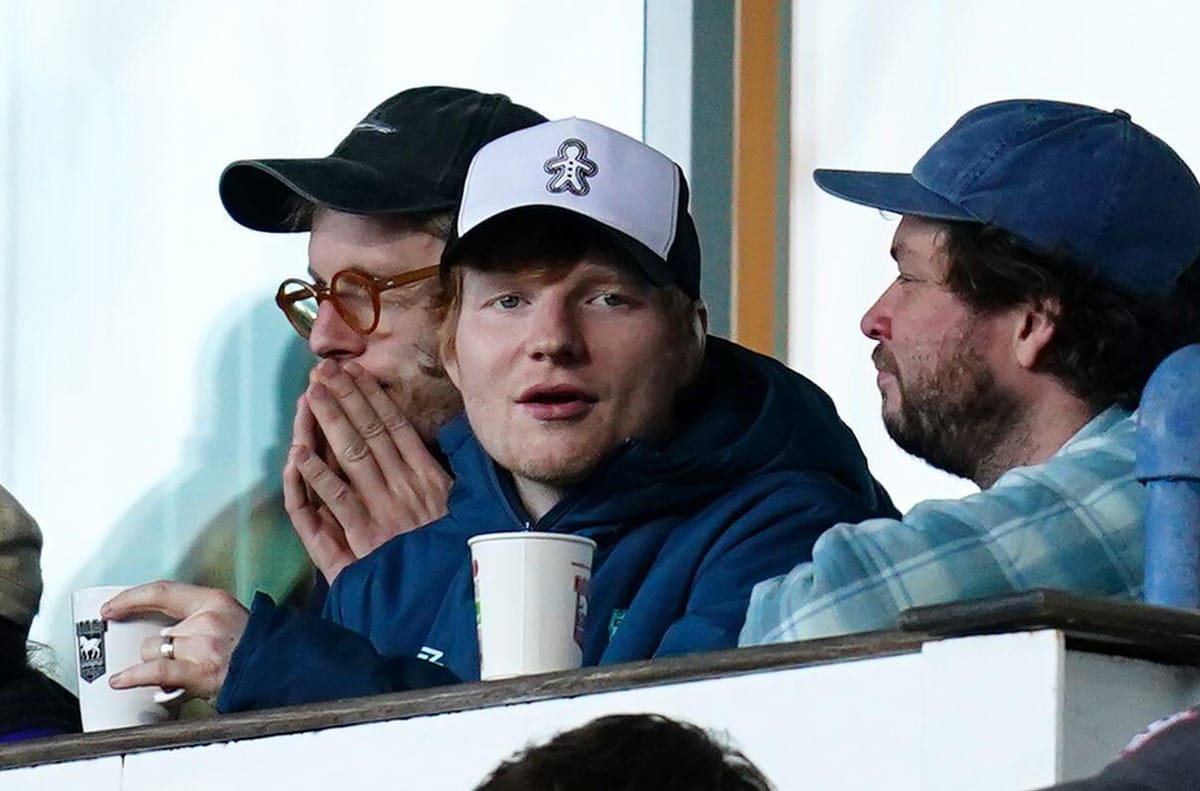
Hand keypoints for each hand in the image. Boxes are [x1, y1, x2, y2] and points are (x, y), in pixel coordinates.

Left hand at [103, 582, 248, 705]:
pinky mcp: (200, 671)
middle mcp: (206, 619)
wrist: (280, 668)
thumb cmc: (255, 647)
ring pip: (153, 651)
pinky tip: (120, 680)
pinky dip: (134, 675)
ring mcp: (202, 645)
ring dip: (157, 664)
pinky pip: (156, 670)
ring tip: (177, 674)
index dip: (131, 598)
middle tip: (168, 659)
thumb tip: (163, 634)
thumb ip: (199, 619)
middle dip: (156, 649)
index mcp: (214, 600)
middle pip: (156, 632)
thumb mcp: (229, 619)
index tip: (110, 607)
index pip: (162, 592)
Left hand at [283, 360, 451, 582]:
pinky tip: (300, 451)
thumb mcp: (467, 504)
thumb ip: (456, 470)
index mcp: (430, 476)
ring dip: (330, 422)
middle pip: (370, 432)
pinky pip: (338, 499)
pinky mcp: (366, 536)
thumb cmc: (460, 551)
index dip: (373, 397)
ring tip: (312, 393)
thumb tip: (455, 435)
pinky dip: (317, 475)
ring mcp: (385, 509)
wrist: (454, 595)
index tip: (355, 372)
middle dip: (346, 397)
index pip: (396, 426)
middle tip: (323, 370)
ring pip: (353, 455)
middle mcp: (407, 486)